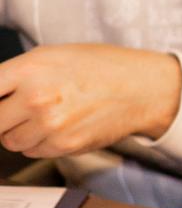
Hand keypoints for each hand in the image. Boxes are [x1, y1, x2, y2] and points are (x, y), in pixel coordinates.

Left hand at [0, 44, 181, 155]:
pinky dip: (40, 143)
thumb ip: (15, 75)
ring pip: (10, 141)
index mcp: (30, 69)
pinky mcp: (64, 145)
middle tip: (20, 109)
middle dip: (4, 118)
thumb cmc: (100, 67)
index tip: (1, 103)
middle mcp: (36, 97)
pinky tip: (60, 125)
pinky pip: (33, 151)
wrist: (142, 87)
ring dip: (21, 132)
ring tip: (46, 116)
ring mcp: (50, 124)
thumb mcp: (52, 56)